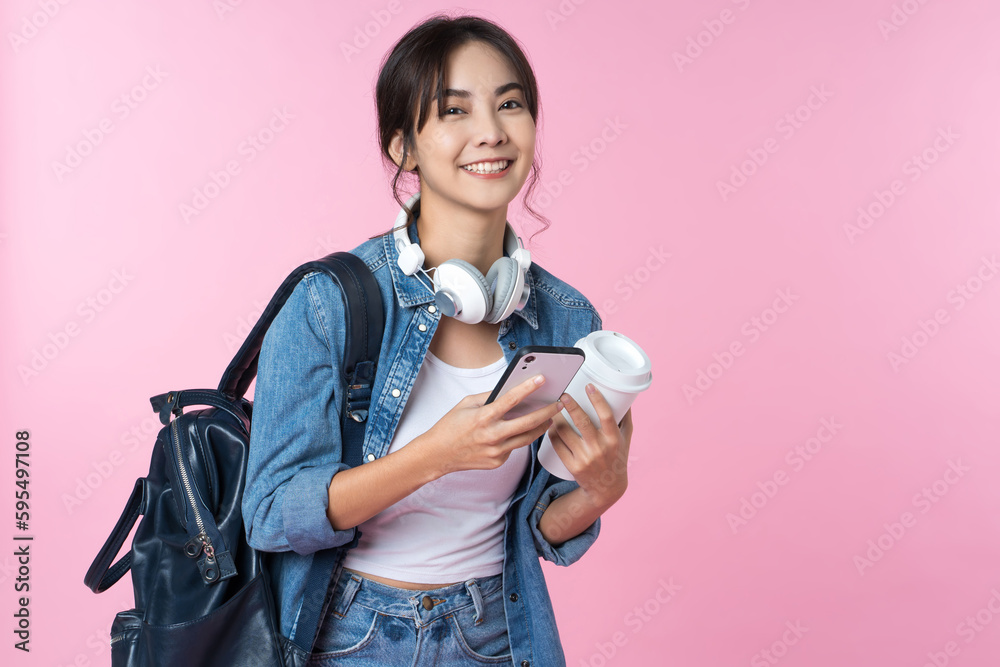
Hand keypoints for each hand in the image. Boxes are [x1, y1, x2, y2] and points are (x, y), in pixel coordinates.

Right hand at [419, 374, 563, 476]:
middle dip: (547, 412)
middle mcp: (492, 436)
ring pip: (526, 438)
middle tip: (559, 404)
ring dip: (541, 427)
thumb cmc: (450, 427)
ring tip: (550, 418)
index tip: (541, 379)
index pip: (511, 400)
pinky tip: (520, 432)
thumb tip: (509, 390)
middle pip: (528, 423)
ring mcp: (496, 452)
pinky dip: (518, 438)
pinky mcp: (497, 462)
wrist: (437, 455)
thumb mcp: (466, 404)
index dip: (528, 388)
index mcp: (483, 417)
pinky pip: (513, 448)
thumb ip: (489, 397)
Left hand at [546, 384, 632, 506]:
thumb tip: (624, 393)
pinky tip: (549, 426)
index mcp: (613, 439)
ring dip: (556, 419)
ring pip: (565, 433)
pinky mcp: (573, 466)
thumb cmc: (617, 458)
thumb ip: (624, 418)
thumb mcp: (625, 439)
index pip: (606, 415)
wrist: (607, 489)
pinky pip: (558, 446)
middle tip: (562, 395)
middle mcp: (600, 448)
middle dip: (570, 405)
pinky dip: (552, 434)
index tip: (588, 386)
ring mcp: (585, 458)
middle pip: (582, 422)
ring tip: (552, 409)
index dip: (597, 399)